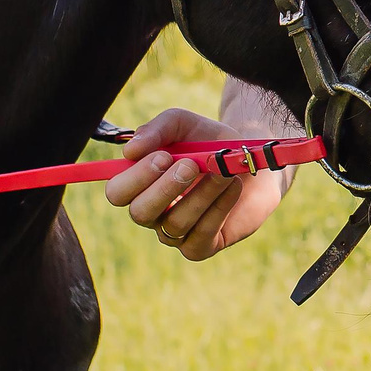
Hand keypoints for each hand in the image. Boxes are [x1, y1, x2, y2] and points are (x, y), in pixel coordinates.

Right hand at [100, 106, 290, 262]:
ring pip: (175, 223)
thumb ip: (156, 130)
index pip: (117, 193)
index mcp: (140, 185)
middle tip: (191, 165)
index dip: (135, 177)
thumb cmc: (211, 143)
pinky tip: (232, 186)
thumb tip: (130, 151)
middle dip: (165, 188)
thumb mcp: (184, 125)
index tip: (163, 156)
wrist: (252, 161)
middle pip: (140, 213)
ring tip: (223, 171)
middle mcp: (152, 213)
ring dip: (201, 193)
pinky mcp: (200, 246)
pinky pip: (200, 236)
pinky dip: (219, 208)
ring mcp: (175, 233)